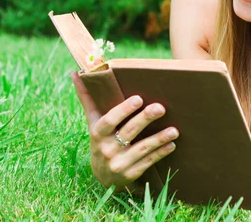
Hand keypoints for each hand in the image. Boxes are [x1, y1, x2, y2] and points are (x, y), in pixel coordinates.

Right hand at [69, 72, 179, 189]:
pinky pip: (148, 162)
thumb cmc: (101, 139)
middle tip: (161, 108)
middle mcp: (107, 149)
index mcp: (98, 133)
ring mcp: (119, 163)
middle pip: (128, 132)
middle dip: (145, 119)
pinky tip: (172, 144)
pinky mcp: (131, 174)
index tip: (138, 99)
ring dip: (159, 139)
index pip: (109, 120)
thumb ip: (88, 98)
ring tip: (174, 130)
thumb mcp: (92, 122)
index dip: (123, 110)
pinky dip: (160, 153)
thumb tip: (76, 73)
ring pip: (141, 149)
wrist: (102, 176)